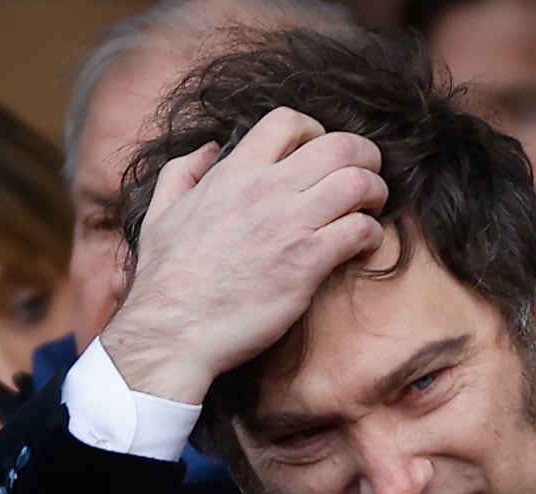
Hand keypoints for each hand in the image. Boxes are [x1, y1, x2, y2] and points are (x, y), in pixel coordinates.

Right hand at [101, 107, 387, 403]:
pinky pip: (360, 230)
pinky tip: (361, 248)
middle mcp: (263, 190)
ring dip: (375, 193)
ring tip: (369, 212)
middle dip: (364, 157)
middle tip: (366, 179)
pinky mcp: (306, 264)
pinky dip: (372, 235)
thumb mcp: (160, 212)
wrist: (171, 332)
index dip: (317, 131)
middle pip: (339, 146)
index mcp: (231, 173)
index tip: (322, 156)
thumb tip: (210, 149)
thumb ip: (183, 172)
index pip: (288, 120)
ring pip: (359, 183)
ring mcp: (288, 225)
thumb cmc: (165, 280)